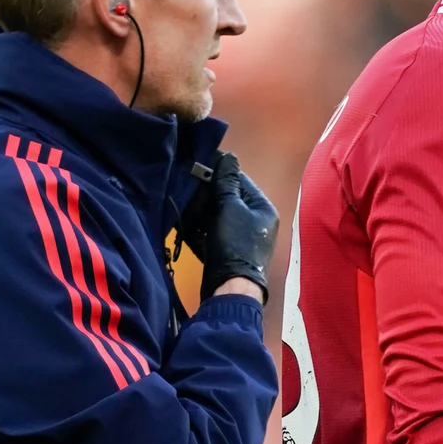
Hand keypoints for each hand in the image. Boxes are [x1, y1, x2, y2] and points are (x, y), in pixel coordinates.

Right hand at [178, 152, 278, 301]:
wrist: (230, 287)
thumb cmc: (235, 242)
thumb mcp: (230, 208)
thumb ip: (226, 182)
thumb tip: (228, 156)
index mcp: (262, 208)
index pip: (240, 180)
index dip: (218, 172)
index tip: (196, 164)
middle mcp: (255, 221)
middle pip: (226, 198)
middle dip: (204, 194)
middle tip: (184, 187)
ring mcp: (240, 237)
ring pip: (216, 216)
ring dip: (198, 211)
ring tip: (180, 204)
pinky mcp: (226, 250)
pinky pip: (211, 232)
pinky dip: (197, 228)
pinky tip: (182, 223)